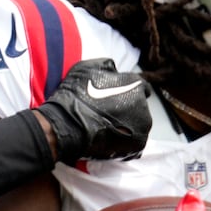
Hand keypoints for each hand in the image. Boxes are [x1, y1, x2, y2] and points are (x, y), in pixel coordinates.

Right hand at [34, 58, 151, 163]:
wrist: (68, 124)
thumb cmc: (75, 96)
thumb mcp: (87, 68)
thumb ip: (107, 66)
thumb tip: (114, 69)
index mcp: (134, 83)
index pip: (140, 88)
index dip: (127, 94)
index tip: (117, 101)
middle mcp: (143, 103)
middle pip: (139, 108)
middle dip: (127, 111)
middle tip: (108, 117)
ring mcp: (143, 124)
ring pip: (138, 126)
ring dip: (127, 127)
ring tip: (107, 131)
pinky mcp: (138, 143)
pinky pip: (133, 143)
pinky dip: (124, 143)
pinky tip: (108, 141)